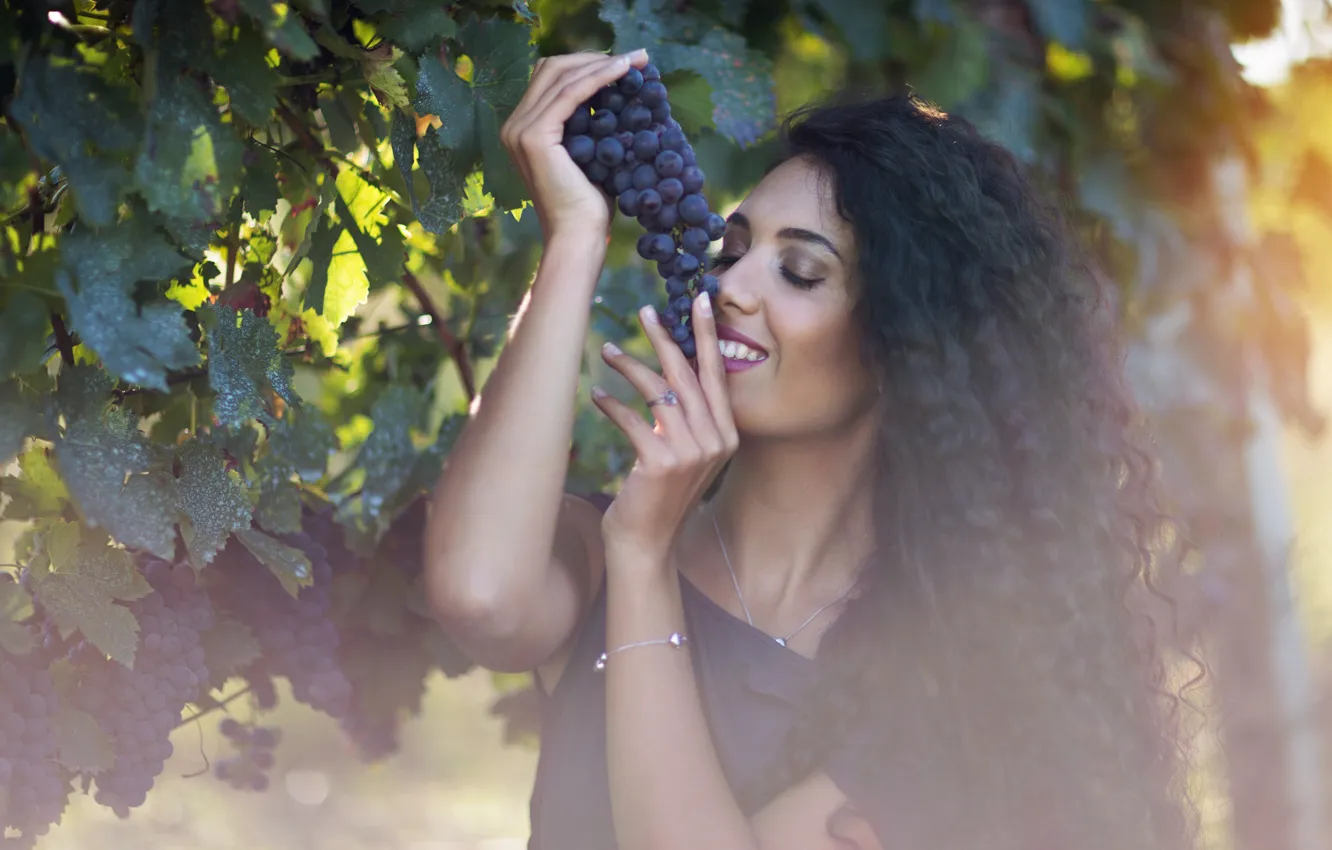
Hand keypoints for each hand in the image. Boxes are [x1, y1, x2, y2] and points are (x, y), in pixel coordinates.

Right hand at [500, 49, 649, 242]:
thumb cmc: (589, 204)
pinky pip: (571, 94)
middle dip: (595, 58)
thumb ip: (590, 124)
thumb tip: (617, 94)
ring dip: (602, 63)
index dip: (586, 64)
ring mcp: (519, 129)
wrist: (578, 236)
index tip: (623, 63)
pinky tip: (623, 72)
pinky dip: (598, 78)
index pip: (551, 79)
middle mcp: (513, 125)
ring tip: (635, 60)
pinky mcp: (534, 136)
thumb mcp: (589, 154)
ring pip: (562, 76)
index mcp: (522, 128)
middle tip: (634, 57)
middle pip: (552, 69)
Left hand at [591, 292, 738, 565]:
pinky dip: (611, 404)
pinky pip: (633, 420)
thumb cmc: (659, 494)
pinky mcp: (660, 464)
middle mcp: (716, 441)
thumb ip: (689, 416)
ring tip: (605, 351)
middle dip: (665, 338)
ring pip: (659, 391)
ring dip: (628, 366)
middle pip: (688, 375)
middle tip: (644, 312)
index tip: (698, 300)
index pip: (717, 374)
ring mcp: (691, 453)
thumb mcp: (685, 452)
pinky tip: (596, 395)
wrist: (646, 544)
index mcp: (727, 434)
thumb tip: (675, 367)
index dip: (708, 335)